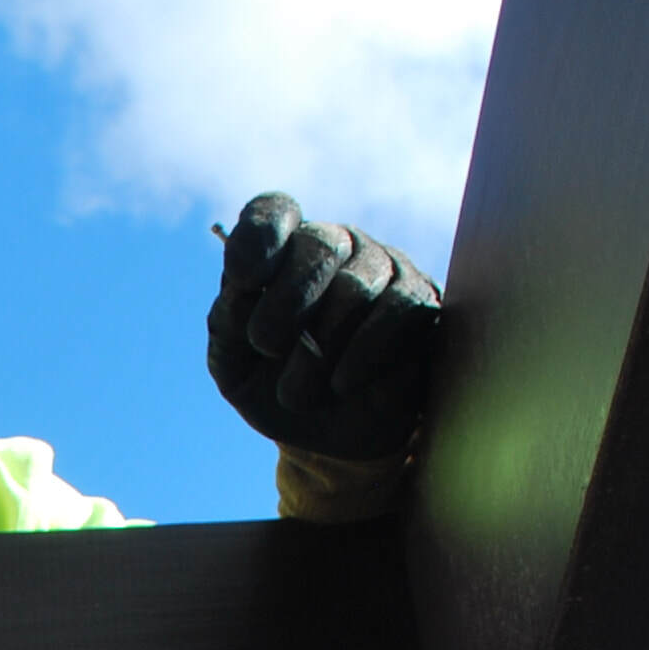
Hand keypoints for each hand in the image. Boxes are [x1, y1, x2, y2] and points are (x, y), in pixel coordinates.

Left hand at [208, 193, 442, 462]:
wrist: (323, 436)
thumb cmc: (272, 387)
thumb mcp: (232, 363)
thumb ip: (228, 321)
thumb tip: (245, 287)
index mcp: (282, 253)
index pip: (274, 213)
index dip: (260, 237)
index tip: (245, 278)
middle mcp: (337, 247)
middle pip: (320, 244)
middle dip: (286, 302)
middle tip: (267, 346)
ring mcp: (384, 270)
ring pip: (357, 286)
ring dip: (320, 347)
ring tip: (298, 391)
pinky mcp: (421, 303)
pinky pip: (399, 311)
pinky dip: (362, 353)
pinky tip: (341, 383)